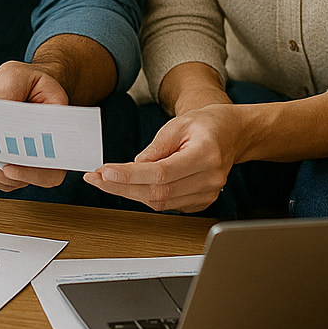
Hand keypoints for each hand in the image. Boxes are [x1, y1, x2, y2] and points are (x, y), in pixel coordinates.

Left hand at [0, 61, 69, 191]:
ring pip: (19, 179)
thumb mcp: (17, 75)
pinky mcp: (18, 159)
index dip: (34, 170)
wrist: (24, 83)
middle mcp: (51, 144)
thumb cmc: (26, 79)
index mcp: (58, 121)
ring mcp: (35, 155)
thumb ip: (10, 89)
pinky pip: (5, 177)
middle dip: (6, 175)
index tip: (8, 168)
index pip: (54, 155)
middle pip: (38, 175)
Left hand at [85, 103, 243, 212]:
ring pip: (161, 202)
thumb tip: (133, 167)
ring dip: (130, 193)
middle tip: (96, 178)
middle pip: (158, 192)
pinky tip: (132, 185)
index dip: (130, 176)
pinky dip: (147, 196)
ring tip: (108, 180)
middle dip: (122, 187)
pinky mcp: (203, 202)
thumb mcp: (178, 124)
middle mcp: (210, 179)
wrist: (231, 134)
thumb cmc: (206, 125)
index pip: (161, 173)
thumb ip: (156, 147)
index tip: (104, 172)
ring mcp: (208, 194)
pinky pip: (168, 204)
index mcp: (205, 155)